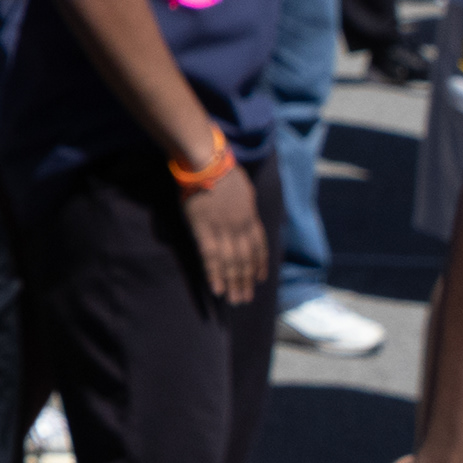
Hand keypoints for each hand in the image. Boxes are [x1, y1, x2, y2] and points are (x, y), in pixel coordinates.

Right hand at [183, 163, 266, 305]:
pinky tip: (217, 288)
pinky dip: (215, 274)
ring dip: (234, 283)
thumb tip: (246, 214)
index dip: (259, 264)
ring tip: (235, 300)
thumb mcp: (245, 190)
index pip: (259, 246)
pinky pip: (210, 257)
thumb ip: (245, 206)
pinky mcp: (203, 230)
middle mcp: (240, 227)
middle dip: (246, 280)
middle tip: (246, 299)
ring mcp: (223, 230)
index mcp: (251, 217)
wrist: (205, 162)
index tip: (260, 279)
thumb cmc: (222, 170)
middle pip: (246, 259)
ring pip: (231, 262)